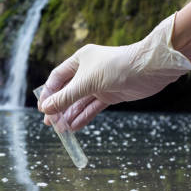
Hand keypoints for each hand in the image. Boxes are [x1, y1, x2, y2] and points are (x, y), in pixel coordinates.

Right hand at [38, 13, 190, 129]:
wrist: (148, 69)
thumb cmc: (116, 67)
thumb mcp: (86, 82)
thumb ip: (65, 97)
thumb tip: (46, 109)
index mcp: (80, 60)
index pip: (58, 78)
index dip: (49, 93)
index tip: (42, 109)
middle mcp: (88, 71)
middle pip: (68, 91)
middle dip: (59, 108)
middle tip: (50, 123)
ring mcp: (100, 84)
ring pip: (80, 102)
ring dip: (70, 115)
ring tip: (61, 130)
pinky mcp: (111, 95)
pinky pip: (92, 108)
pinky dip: (83, 117)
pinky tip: (74, 127)